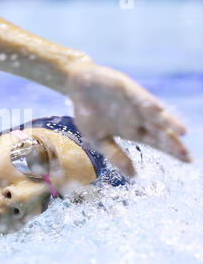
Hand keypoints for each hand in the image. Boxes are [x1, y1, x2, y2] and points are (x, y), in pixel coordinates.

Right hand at [65, 62, 190, 176]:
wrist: (77, 87)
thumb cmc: (88, 113)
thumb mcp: (98, 139)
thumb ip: (115, 155)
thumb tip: (132, 176)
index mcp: (132, 130)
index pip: (156, 142)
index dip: (171, 150)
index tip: (187, 161)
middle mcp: (138, 117)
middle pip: (160, 131)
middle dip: (172, 143)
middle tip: (186, 155)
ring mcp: (134, 103)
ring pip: (155, 114)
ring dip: (168, 122)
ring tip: (181, 132)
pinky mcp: (127, 88)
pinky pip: (140, 97)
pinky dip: (148, 104)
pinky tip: (157, 111)